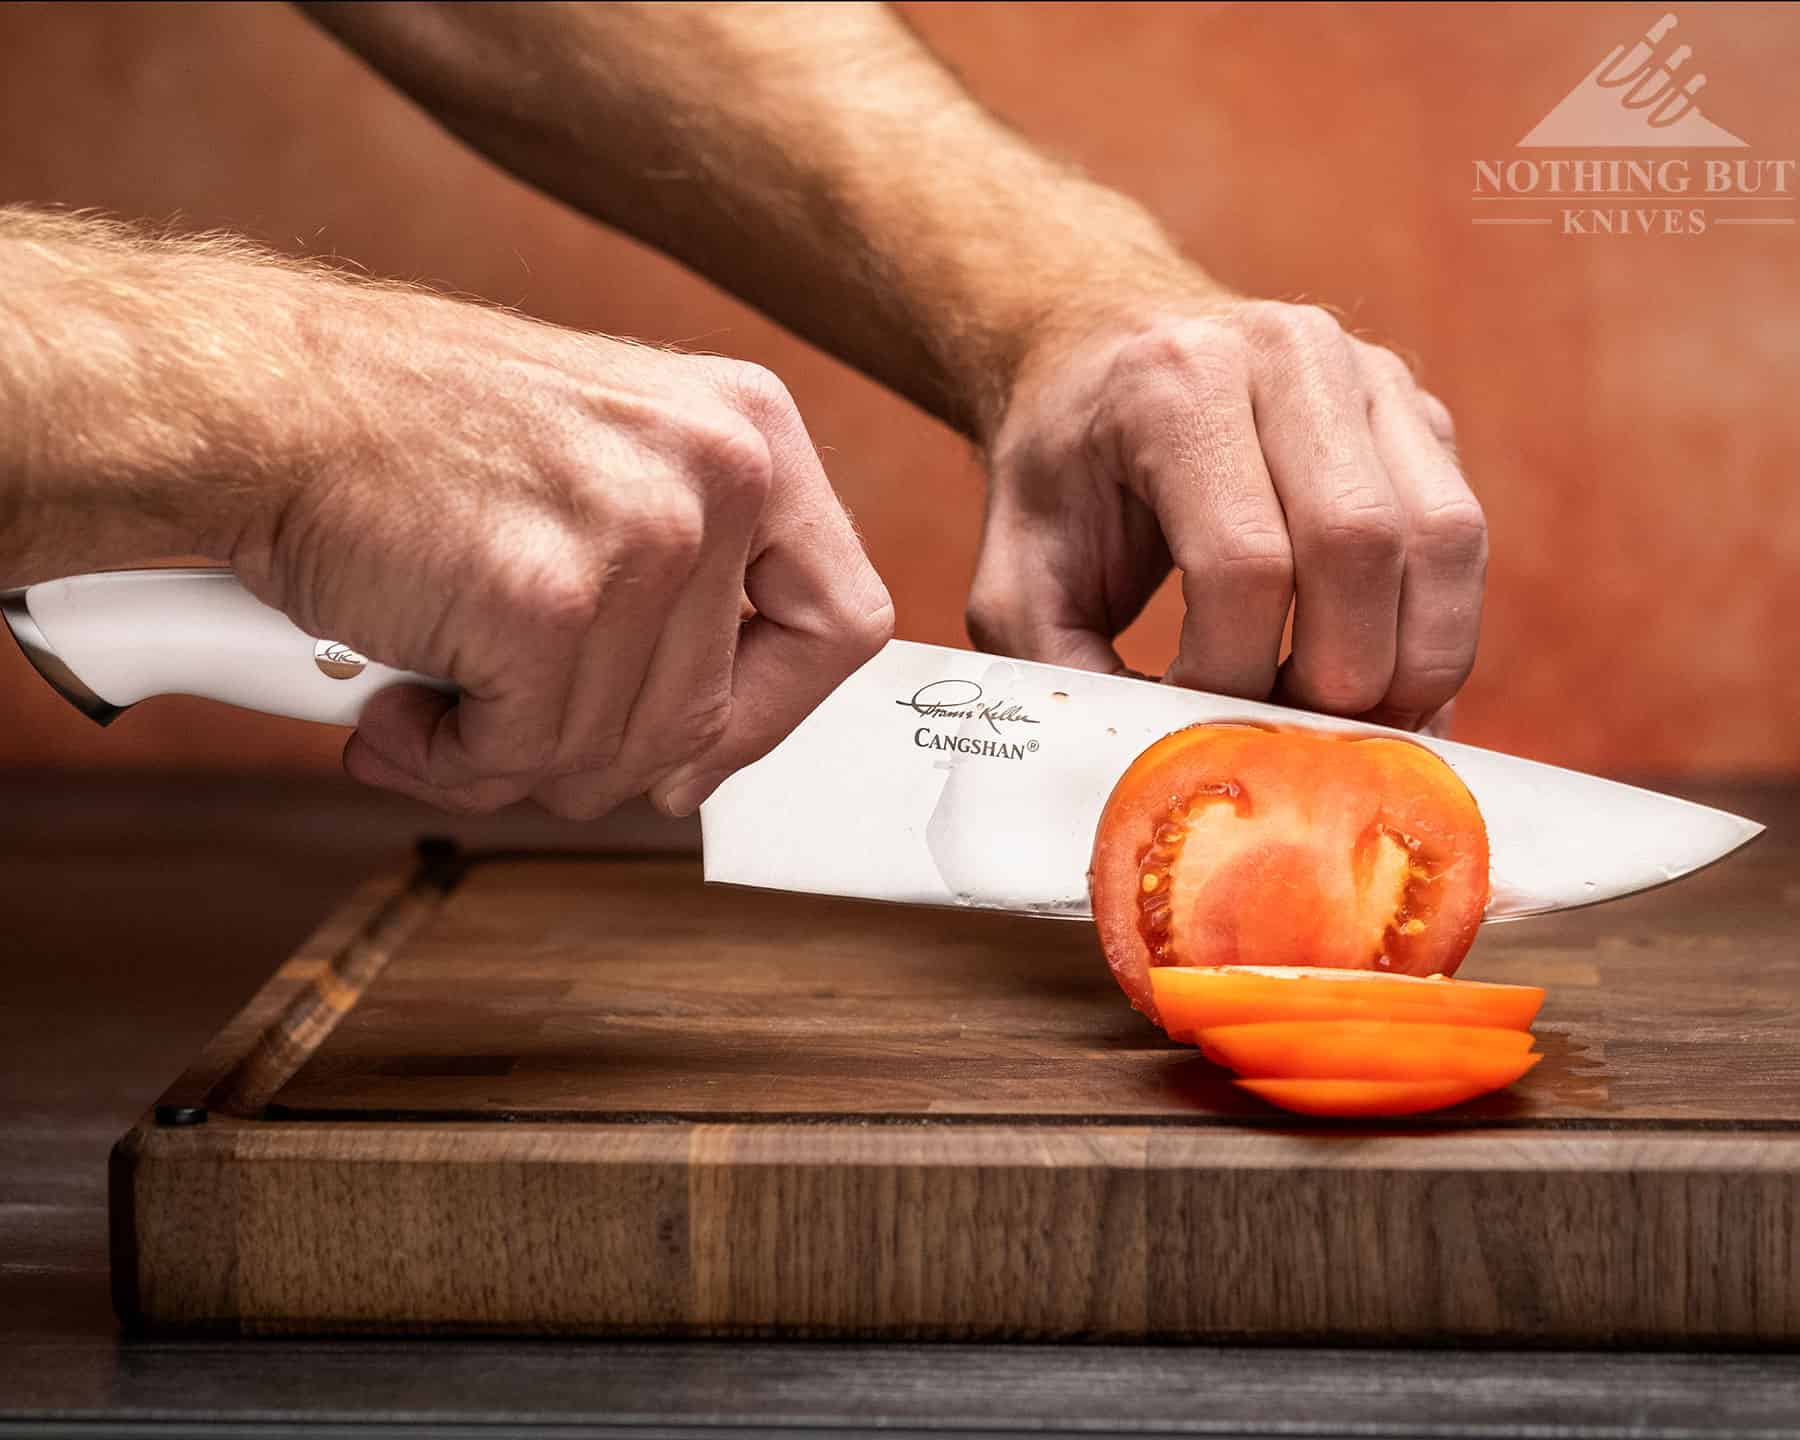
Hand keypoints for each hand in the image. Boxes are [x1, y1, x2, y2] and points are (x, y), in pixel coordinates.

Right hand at [227, 291, 891, 817]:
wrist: (264, 401)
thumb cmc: (409, 434)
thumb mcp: (603, 459)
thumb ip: (679, 586)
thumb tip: (696, 759)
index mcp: (751, 431)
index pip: (839, 622)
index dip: (776, 715)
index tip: (702, 755)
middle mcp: (721, 472)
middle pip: (715, 716)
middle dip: (602, 756)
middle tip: (506, 730)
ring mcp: (644, 536)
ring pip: (619, 752)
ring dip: (512, 761)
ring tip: (431, 703)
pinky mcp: (553, 603)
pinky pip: (526, 758)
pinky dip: (449, 763)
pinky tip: (397, 710)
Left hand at [966, 297, 1484, 730]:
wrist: (1101, 357)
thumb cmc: (1061, 474)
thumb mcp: (1017, 573)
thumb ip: (1063, 671)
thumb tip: (1153, 762)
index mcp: (1177, 381)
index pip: (1242, 559)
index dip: (1229, 673)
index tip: (1194, 723)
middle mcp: (1289, 354)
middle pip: (1359, 544)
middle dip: (1335, 679)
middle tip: (1290, 745)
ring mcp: (1369, 376)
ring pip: (1441, 539)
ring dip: (1411, 664)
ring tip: (1350, 729)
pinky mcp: (1419, 416)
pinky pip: (1461, 538)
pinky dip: (1437, 633)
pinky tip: (1385, 690)